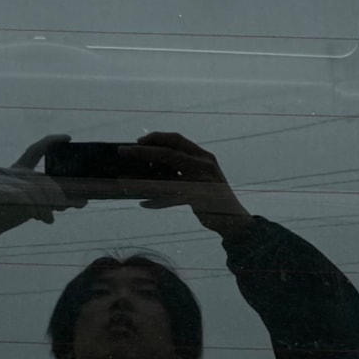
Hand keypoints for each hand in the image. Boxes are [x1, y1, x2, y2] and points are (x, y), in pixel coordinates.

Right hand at [0, 135, 82, 242]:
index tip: (68, 138)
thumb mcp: (29, 207)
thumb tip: (83, 201)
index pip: (35, 151)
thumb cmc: (1, 215)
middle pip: (40, 178)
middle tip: (68, 206)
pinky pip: (21, 198)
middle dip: (56, 193)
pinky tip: (39, 218)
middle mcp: (8, 171)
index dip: (51, 142)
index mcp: (16, 171)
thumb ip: (50, 202)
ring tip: (49, 219)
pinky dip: (35, 209)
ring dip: (45, 206)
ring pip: (32, 189)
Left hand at [121, 132, 251, 239]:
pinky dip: (157, 202)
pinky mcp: (199, 199)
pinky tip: (144, 203)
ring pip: (167, 176)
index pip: (177, 139)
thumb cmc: (212, 198)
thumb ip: (181, 170)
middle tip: (123, 151)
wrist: (234, 221)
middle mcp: (204, 165)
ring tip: (126, 180)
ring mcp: (202, 181)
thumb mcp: (199, 178)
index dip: (156, 137)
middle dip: (143, 151)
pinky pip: (172, 199)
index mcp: (203, 156)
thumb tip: (150, 166)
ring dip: (144, 178)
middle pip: (169, 153)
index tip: (138, 141)